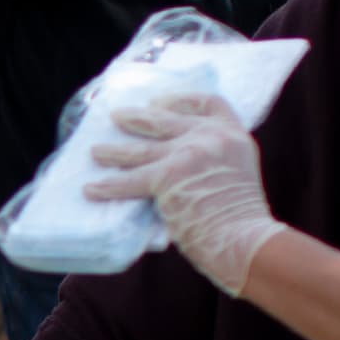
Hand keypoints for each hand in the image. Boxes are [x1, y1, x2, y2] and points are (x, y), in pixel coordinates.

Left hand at [86, 94, 283, 294]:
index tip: (160, 103)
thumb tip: (179, 164)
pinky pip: (131, 180)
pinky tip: (92, 188)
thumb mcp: (237, 175)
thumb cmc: (242, 221)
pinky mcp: (168, 176)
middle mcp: (211, 136)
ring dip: (114, 151)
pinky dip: (108, 186)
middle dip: (138, 118)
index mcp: (233, 135)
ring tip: (96, 151)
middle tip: (118, 116)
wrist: (247, 240)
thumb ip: (215, 161)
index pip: (208, 102)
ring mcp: (189, 153)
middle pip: (166, 119)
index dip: (181, 100)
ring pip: (141, 149)